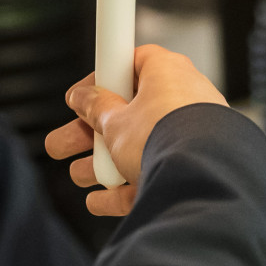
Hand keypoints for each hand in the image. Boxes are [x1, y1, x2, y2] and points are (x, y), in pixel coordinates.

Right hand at [44, 45, 227, 215]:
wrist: (204, 178)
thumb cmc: (162, 137)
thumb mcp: (115, 121)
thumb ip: (95, 108)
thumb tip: (82, 96)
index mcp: (166, 71)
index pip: (128, 64)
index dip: (100, 81)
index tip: (78, 99)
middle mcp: (183, 97)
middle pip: (127, 112)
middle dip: (89, 133)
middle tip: (60, 144)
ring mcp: (191, 133)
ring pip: (139, 147)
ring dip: (103, 164)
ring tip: (79, 176)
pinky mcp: (195, 166)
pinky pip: (155, 173)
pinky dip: (126, 188)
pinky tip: (99, 201)